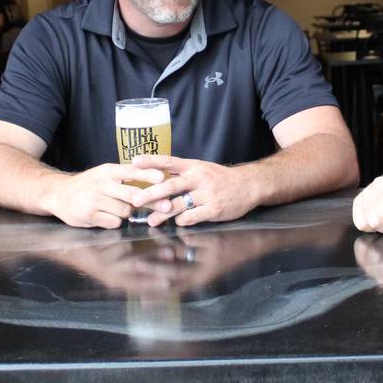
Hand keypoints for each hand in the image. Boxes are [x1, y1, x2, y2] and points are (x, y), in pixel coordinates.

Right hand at [42, 163, 166, 228]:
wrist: (59, 194)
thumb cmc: (89, 184)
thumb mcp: (105, 174)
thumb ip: (126, 177)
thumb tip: (155, 183)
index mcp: (108, 171)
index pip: (131, 170)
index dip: (147, 174)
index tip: (162, 177)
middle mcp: (101, 183)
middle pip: (132, 194)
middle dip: (151, 201)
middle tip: (166, 206)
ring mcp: (94, 200)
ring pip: (124, 211)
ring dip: (127, 213)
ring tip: (120, 209)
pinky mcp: (89, 215)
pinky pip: (113, 222)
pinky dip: (114, 221)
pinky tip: (106, 216)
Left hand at [128, 155, 257, 226]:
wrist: (248, 185)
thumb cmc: (219, 178)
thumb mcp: (201, 169)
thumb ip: (180, 173)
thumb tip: (154, 176)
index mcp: (193, 166)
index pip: (168, 161)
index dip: (151, 161)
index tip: (134, 162)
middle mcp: (199, 178)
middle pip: (170, 185)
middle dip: (151, 193)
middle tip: (136, 200)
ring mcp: (207, 194)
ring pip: (179, 204)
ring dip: (162, 214)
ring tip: (151, 221)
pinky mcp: (214, 209)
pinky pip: (192, 216)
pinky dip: (183, 220)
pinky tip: (179, 222)